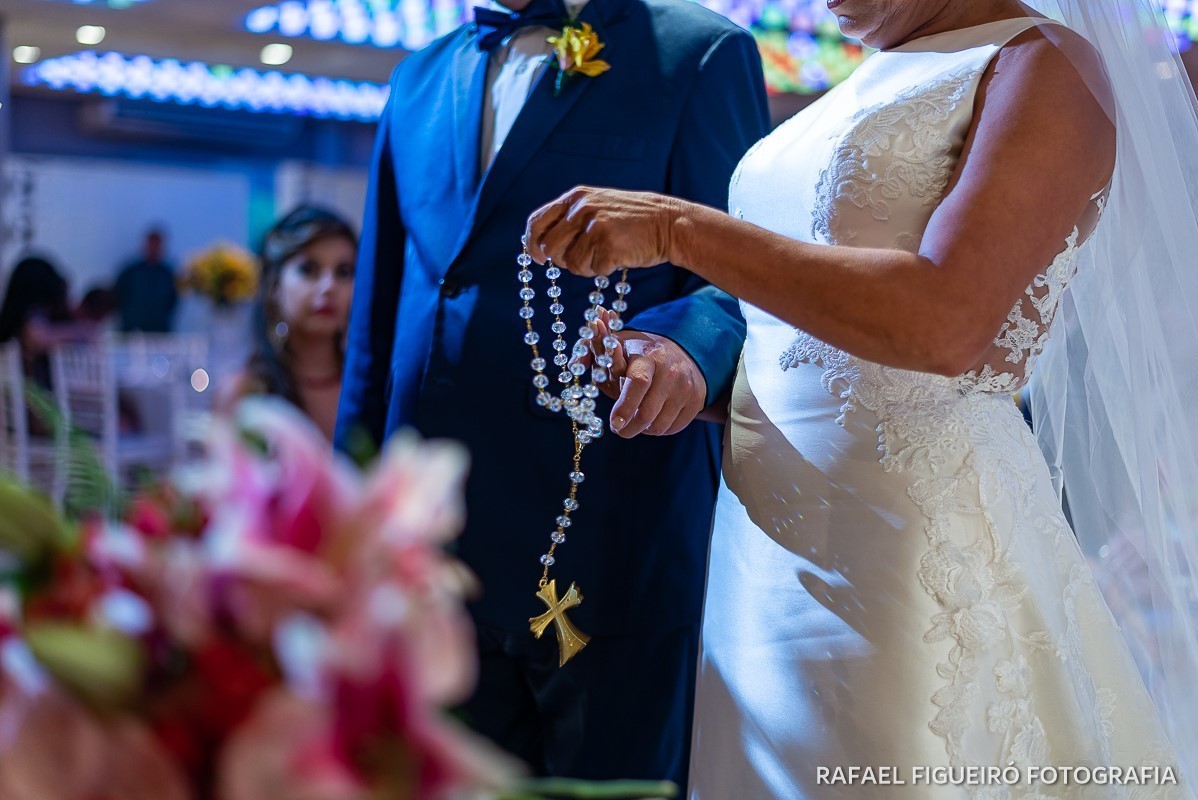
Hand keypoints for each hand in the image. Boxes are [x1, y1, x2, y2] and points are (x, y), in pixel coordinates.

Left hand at [524, 186, 688, 276]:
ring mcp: (595, 226)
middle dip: (562, 260)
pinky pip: (593, 270)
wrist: (669, 223)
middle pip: (550, 247)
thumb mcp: (598, 206)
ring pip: (571, 263)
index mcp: (576, 197)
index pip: (537, 221)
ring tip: (605, 254)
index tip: (538, 258)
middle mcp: (582, 208)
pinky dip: (604, 269)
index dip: (533, 243)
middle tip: (582, 259)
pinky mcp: (609, 245)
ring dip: (586, 267)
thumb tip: (542, 244)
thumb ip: (571, 218)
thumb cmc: (632, 220)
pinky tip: (619, 256)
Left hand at [572, 310, 706, 437]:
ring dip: (642, 429)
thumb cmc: (639, 353)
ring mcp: (686, 388)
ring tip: (635, 418)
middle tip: (618, 429)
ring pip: (658, 426)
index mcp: (648, 356)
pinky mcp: (697, 401)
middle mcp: (671, 372)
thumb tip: (574, 364)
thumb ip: (590, 350)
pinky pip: (672, 428)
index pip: (638, 383)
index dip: (624, 406)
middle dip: (627, 428)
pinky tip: (653, 417)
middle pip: (647, 413)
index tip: (614, 424)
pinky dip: (658, 429)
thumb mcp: (615, 345)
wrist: (683, 352)